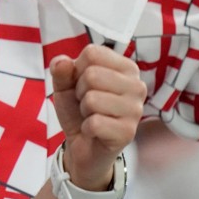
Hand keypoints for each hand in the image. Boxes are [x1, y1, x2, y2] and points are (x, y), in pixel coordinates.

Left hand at [50, 45, 145, 189]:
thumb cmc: (79, 108)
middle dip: (79, 91)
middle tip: (87, 103)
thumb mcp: (64, 85)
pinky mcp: (128, 132)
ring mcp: (136, 110)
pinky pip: (94, 122)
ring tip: (92, 115)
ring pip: (92, 98)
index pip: (93, 53)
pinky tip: (94, 131)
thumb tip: (62, 61)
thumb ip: (61, 70)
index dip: (77, 69)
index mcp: (125, 67)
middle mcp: (137, 86)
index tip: (83, 84)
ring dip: (84, 110)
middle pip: (92, 74)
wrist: (83, 145)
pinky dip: (86, 127)